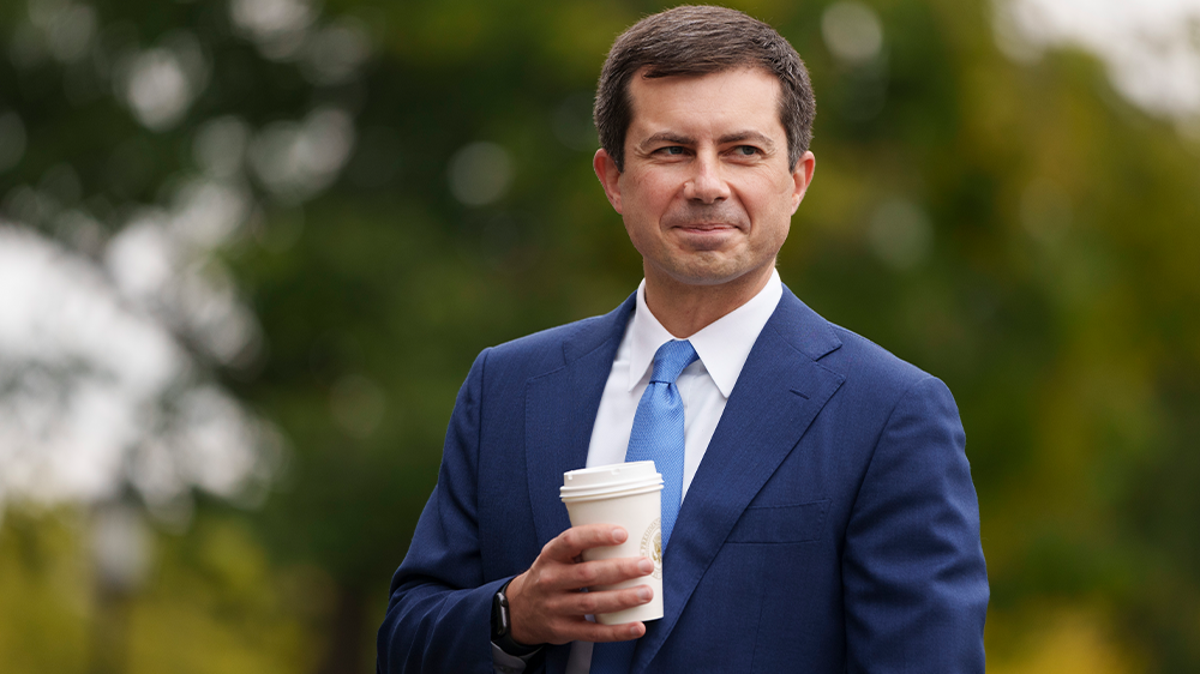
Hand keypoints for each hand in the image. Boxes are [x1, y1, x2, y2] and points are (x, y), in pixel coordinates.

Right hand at [505, 523, 655, 645]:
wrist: (521, 610)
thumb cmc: (550, 576)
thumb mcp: (555, 557)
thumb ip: (582, 549)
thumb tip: (630, 537)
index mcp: (550, 556)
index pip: (571, 540)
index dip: (596, 535)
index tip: (622, 533)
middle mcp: (550, 580)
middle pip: (587, 574)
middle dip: (620, 570)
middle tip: (646, 565)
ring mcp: (555, 607)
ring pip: (592, 603)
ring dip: (622, 598)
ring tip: (646, 593)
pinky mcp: (562, 630)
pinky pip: (593, 632)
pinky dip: (617, 631)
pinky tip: (637, 626)